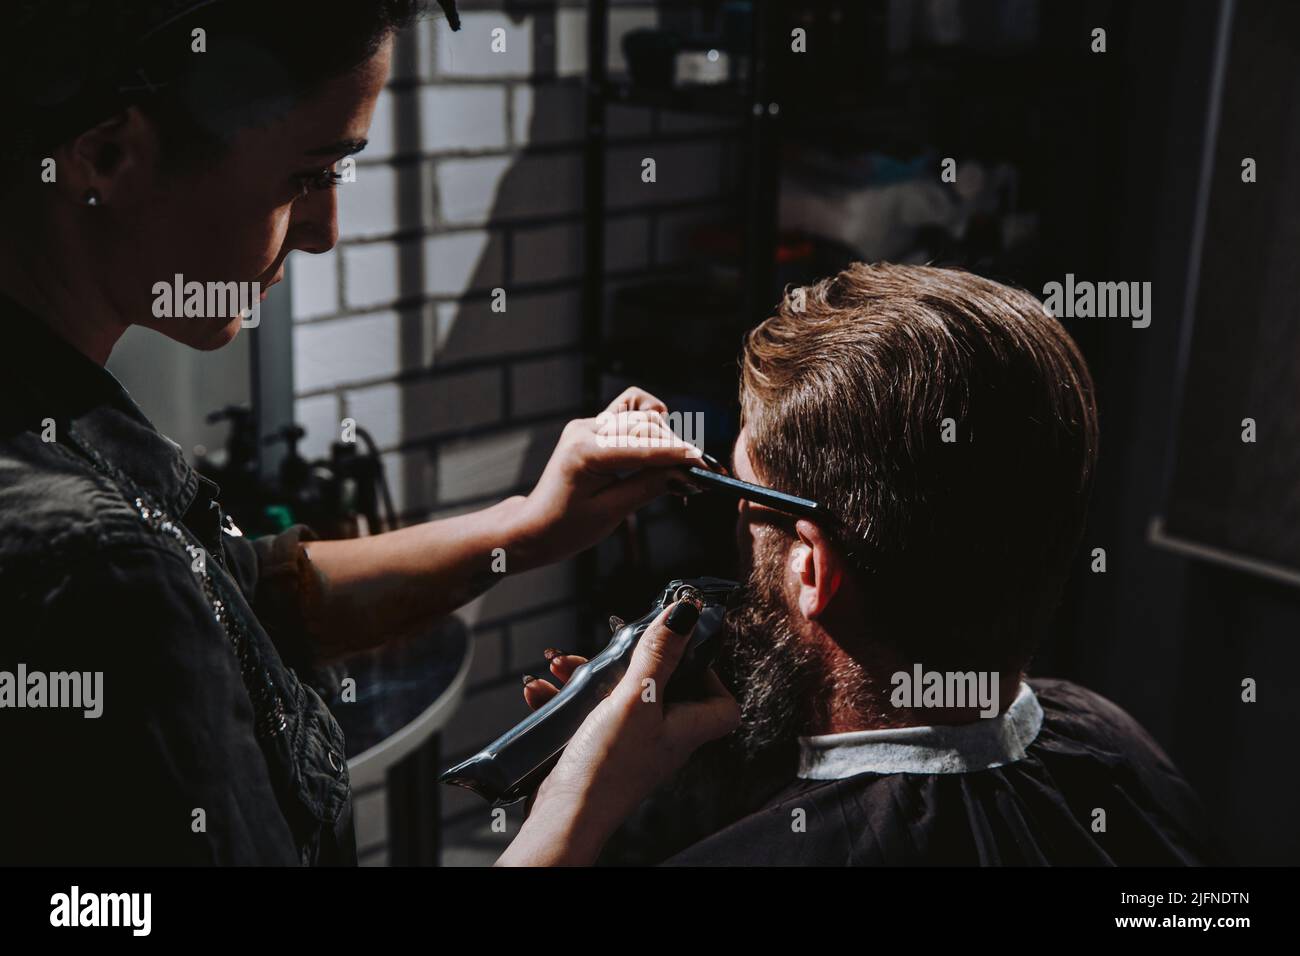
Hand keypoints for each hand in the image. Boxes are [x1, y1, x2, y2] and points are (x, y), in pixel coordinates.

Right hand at [496, 601, 739, 865]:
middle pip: (662, 689)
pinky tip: (541, 689)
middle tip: (607, 645)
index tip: (680, 648)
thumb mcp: (635, 699)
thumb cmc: (607, 767)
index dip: (710, 674)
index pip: (722, 704)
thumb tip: (685, 613)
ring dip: (587, 675)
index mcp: (685, 727)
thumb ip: (659, 655)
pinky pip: (586, 714)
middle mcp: (661, 737)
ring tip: (560, 665)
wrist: (563, 818)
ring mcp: (629, 746)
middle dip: (629, 660)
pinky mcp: (597, 751)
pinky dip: (565, 698)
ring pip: (617, 697)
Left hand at [509, 387, 702, 569]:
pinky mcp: (593, 427)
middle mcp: (584, 429)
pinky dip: (650, 429)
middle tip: (698, 475)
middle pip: (646, 425)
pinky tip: (658, 450)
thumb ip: (650, 487)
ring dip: (665, 437)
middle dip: (676, 447)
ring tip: (678, 468)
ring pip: (641, 415)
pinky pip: (630, 415)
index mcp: (584, 453)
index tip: (706, 464)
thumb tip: (686, 474)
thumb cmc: (567, 527)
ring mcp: (587, 425)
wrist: (535, 526)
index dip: (679, 455)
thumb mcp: (612, 512)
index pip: (643, 448)